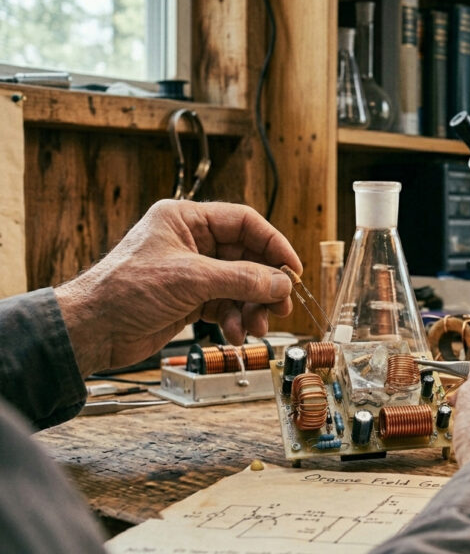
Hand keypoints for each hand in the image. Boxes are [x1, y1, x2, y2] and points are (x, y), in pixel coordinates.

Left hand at [54, 200, 301, 375]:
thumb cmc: (125, 291)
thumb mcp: (191, 279)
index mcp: (186, 220)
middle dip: (264, 284)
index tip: (292, 269)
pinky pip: (226, 305)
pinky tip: (235, 333)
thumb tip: (281, 283)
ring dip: (253, 307)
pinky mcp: (189, 299)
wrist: (93, 330)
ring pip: (240, 285)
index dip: (273, 244)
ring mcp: (191, 272)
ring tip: (257, 326)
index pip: (244, 223)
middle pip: (246, 257)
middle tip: (282, 306)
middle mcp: (191, 242)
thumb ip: (242, 279)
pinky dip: (235, 320)